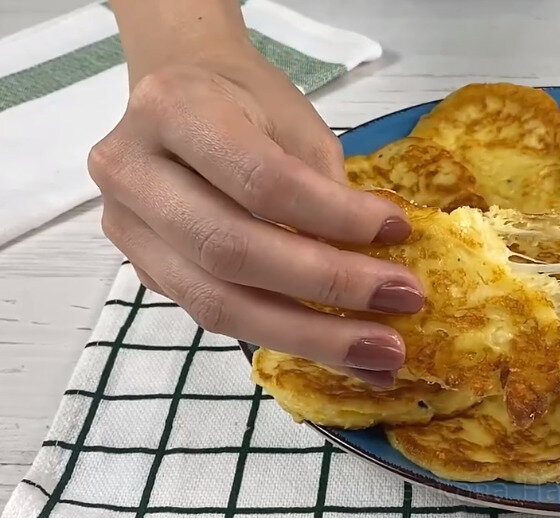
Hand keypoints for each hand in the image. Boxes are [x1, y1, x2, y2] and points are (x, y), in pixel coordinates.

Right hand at [90, 15, 420, 385]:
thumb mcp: (294, 121)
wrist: (183, 91)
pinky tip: (342, 354)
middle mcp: (132, 172)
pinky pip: (216, 317)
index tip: (399, 232)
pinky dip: (285, 338)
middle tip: (404, 302)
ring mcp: (126, 229)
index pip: (261, 181)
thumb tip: (376, 267)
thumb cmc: (246, 100)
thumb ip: (323, 189)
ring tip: (381, 354)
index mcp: (174, 111)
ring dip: (310, 337)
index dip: (334, 217)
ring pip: (217, 304)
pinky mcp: (143, 271)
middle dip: (328, 287)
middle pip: (232, 251)